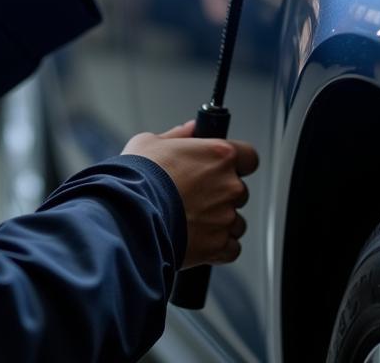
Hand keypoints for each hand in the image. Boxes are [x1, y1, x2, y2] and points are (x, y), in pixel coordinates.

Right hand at [123, 122, 258, 268]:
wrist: (130, 216)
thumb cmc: (139, 178)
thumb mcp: (152, 143)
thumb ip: (179, 136)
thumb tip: (191, 130)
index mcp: (220, 155)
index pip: (249, 157)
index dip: (238, 163)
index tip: (225, 167)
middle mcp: (229, 185)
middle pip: (239, 191)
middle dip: (222, 194)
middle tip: (196, 196)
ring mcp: (226, 217)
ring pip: (236, 221)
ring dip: (220, 222)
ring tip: (192, 221)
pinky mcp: (218, 245)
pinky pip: (231, 248)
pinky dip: (218, 247)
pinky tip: (199, 240)